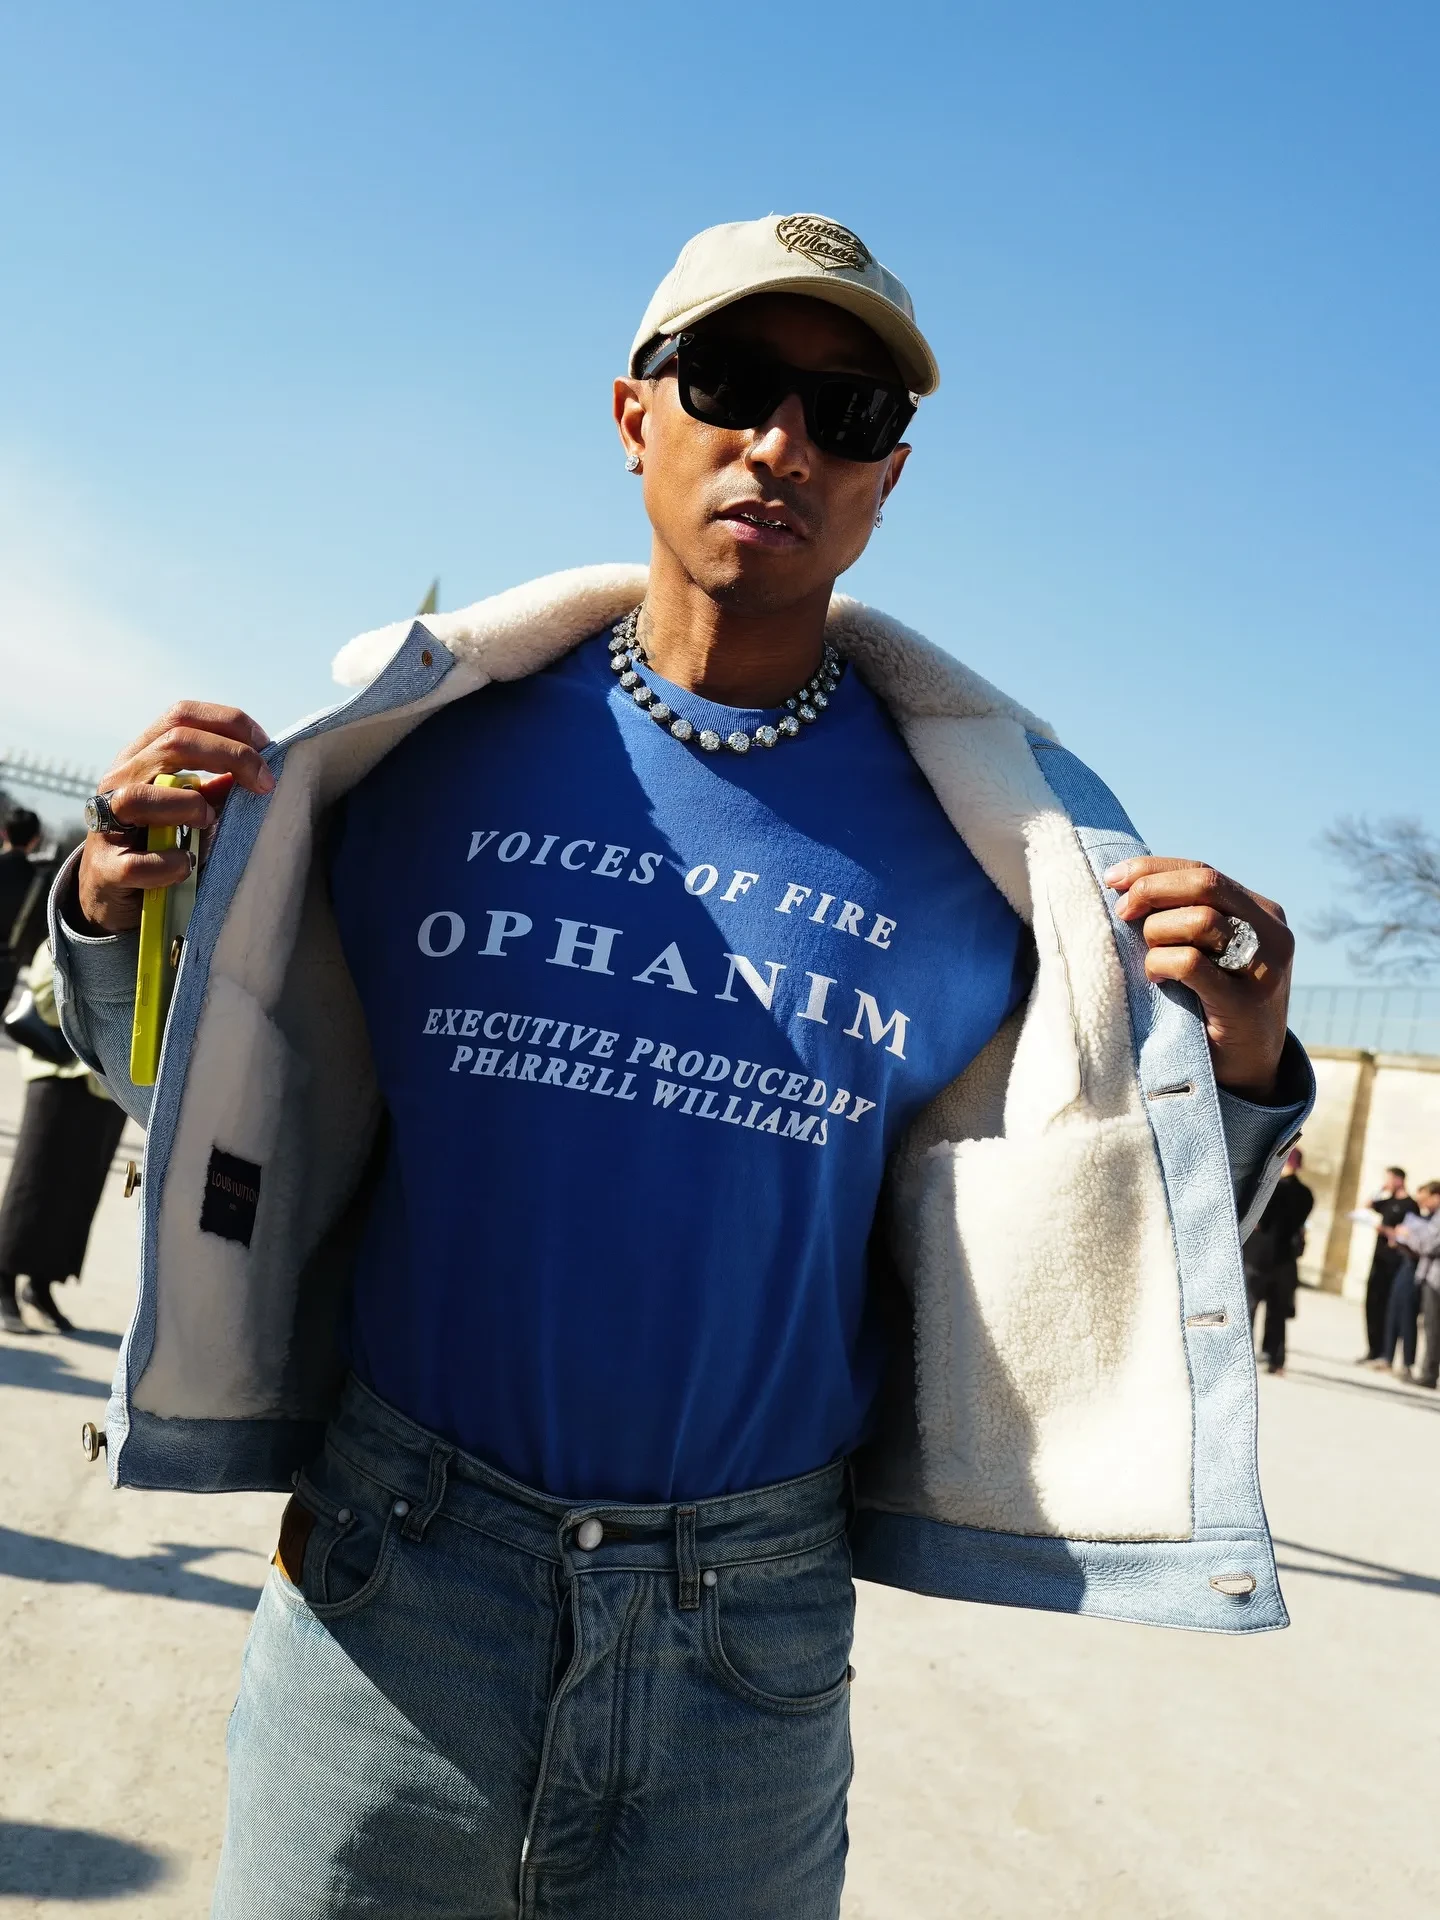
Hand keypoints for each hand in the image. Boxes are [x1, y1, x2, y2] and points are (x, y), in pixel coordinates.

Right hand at [75, 703, 273, 934]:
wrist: (111, 892)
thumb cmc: (157, 842)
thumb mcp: (186, 807)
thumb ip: (215, 788)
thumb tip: (259, 770)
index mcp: (141, 757)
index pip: (181, 716)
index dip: (229, 724)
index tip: (266, 747)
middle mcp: (119, 780)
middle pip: (173, 744)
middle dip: (231, 756)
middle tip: (265, 784)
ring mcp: (106, 823)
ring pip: (139, 796)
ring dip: (189, 806)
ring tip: (209, 823)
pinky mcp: (106, 868)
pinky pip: (139, 862)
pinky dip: (172, 864)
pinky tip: (188, 864)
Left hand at [1103, 857, 1293, 1101]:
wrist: (1250, 1066)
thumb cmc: (1215, 1001)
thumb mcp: (1214, 949)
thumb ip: (1189, 915)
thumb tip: (1128, 882)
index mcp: (1263, 911)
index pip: (1202, 872)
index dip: (1153, 870)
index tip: (1113, 878)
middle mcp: (1272, 933)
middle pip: (1205, 884)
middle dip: (1151, 891)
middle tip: (1123, 913)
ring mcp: (1264, 968)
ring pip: (1200, 920)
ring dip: (1157, 934)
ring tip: (1151, 958)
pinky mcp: (1246, 1002)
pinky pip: (1191, 963)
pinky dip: (1161, 964)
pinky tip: (1157, 978)